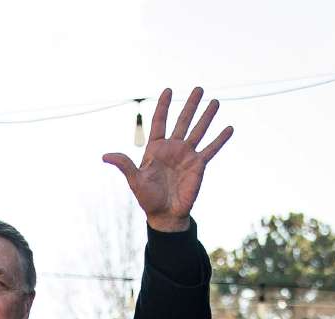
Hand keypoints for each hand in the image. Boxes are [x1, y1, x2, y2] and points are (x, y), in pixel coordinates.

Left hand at [102, 87, 232, 231]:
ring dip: (207, 116)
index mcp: (155, 149)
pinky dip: (220, 139)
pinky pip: (211, 149)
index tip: (168, 90)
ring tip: (216, 101)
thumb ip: (124, 165)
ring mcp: (187, 155)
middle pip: (182, 121)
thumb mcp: (135, 180)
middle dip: (190, 105)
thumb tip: (104, 156)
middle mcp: (172, 148)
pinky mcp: (199, 165)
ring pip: (199, 131)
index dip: (163, 106)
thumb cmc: (148, 197)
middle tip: (199, 88)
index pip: (160, 122)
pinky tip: (229, 128)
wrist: (165, 213)